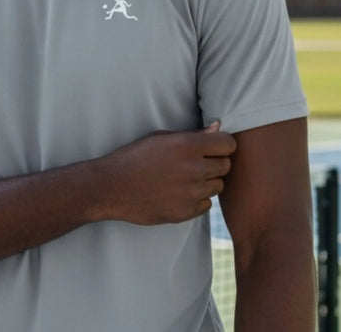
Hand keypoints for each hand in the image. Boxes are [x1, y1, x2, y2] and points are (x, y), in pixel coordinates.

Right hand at [98, 123, 235, 224]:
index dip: (221, 144)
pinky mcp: (186, 212)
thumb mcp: (161, 137)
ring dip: (207, 181)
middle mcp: (194, 168)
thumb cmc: (135, 156)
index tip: (211, 147)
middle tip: (196, 162)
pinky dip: (197, 199)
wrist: (112, 186)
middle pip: (226, 165)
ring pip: (218, 186)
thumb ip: (193, 134)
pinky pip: (206, 204)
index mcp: (188, 145)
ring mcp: (191, 193)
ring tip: (185, 178)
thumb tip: (218, 127)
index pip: (228, 144)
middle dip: (215, 162)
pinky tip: (179, 192)